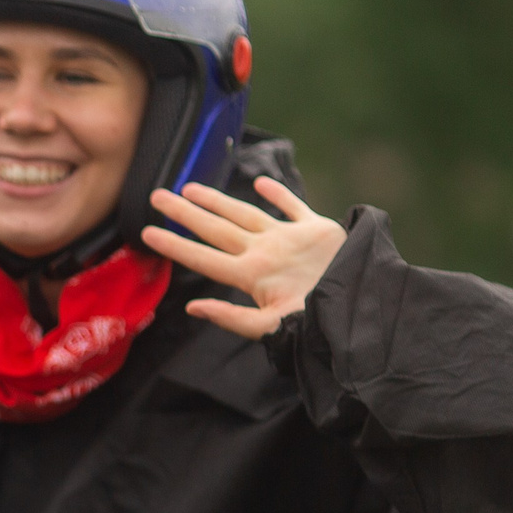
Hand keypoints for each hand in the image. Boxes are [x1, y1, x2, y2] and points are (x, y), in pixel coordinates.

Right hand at [140, 176, 347, 339]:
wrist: (364, 305)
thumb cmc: (316, 324)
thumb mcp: (270, 330)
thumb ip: (231, 318)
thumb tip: (192, 308)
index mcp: (251, 276)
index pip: (203, 258)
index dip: (174, 245)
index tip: (147, 232)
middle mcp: (265, 250)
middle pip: (216, 228)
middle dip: (184, 212)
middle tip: (158, 195)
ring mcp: (290, 235)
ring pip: (245, 212)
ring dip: (217, 199)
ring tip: (191, 187)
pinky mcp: (318, 228)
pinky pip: (294, 205)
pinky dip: (278, 193)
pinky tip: (261, 182)